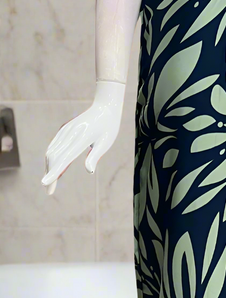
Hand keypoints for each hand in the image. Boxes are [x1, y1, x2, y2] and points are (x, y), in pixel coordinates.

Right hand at [41, 80, 124, 195]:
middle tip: (49, 190)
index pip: (65, 158)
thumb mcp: (106, 142)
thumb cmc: (109, 127)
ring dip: (49, 167)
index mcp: (82, 137)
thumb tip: (89, 171)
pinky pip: (53, 146)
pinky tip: (52, 168)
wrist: (105, 107)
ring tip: (50, 183)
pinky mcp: (64, 129)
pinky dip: (51, 158)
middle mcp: (71, 133)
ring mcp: (66, 130)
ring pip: (51, 151)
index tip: (44, 184)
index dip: (54, 172)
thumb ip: (95, 155)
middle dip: (50, 174)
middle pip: (54, 157)